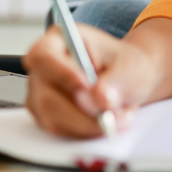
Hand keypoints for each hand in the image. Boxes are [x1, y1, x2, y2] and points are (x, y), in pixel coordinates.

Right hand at [22, 24, 162, 138]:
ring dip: (87, 124)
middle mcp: (44, 67)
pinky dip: (84, 131)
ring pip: (52, 117)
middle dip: (82, 111)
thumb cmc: (124, 66)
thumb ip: (117, 81)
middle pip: (46, 95)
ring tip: (116, 117)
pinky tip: (103, 122)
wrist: (127, 82)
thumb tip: (100, 99)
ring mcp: (41, 92)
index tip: (87, 87)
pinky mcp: (46, 115)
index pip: (43, 56)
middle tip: (113, 115)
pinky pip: (59, 130)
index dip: (62, 73)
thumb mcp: (130, 66)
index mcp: (59, 40)